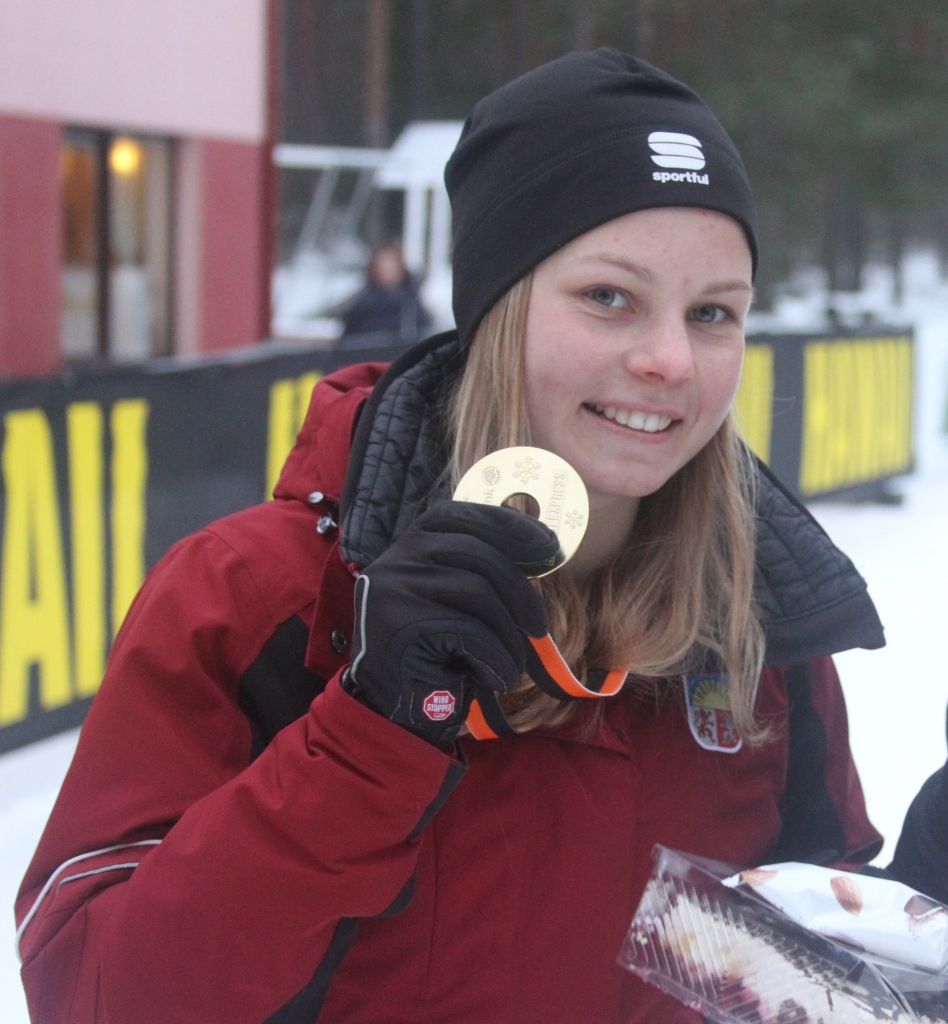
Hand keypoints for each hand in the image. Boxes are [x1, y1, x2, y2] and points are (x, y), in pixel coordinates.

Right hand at [343, 502, 558, 748]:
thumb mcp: (457, 600)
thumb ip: (481, 568)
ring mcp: (394, 589)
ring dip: (507, 635)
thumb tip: (542, 545)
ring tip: (510, 663)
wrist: (396, 708)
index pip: (460, 515)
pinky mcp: (401, 625)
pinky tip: (495, 677)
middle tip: (538, 626)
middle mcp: (396, 559)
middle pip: (476, 553)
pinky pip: (470, 631)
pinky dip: (495, 657)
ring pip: (477, 592)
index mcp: (410, 545)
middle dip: (519, 590)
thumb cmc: (438, 653)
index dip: (508, 524)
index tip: (549, 546)